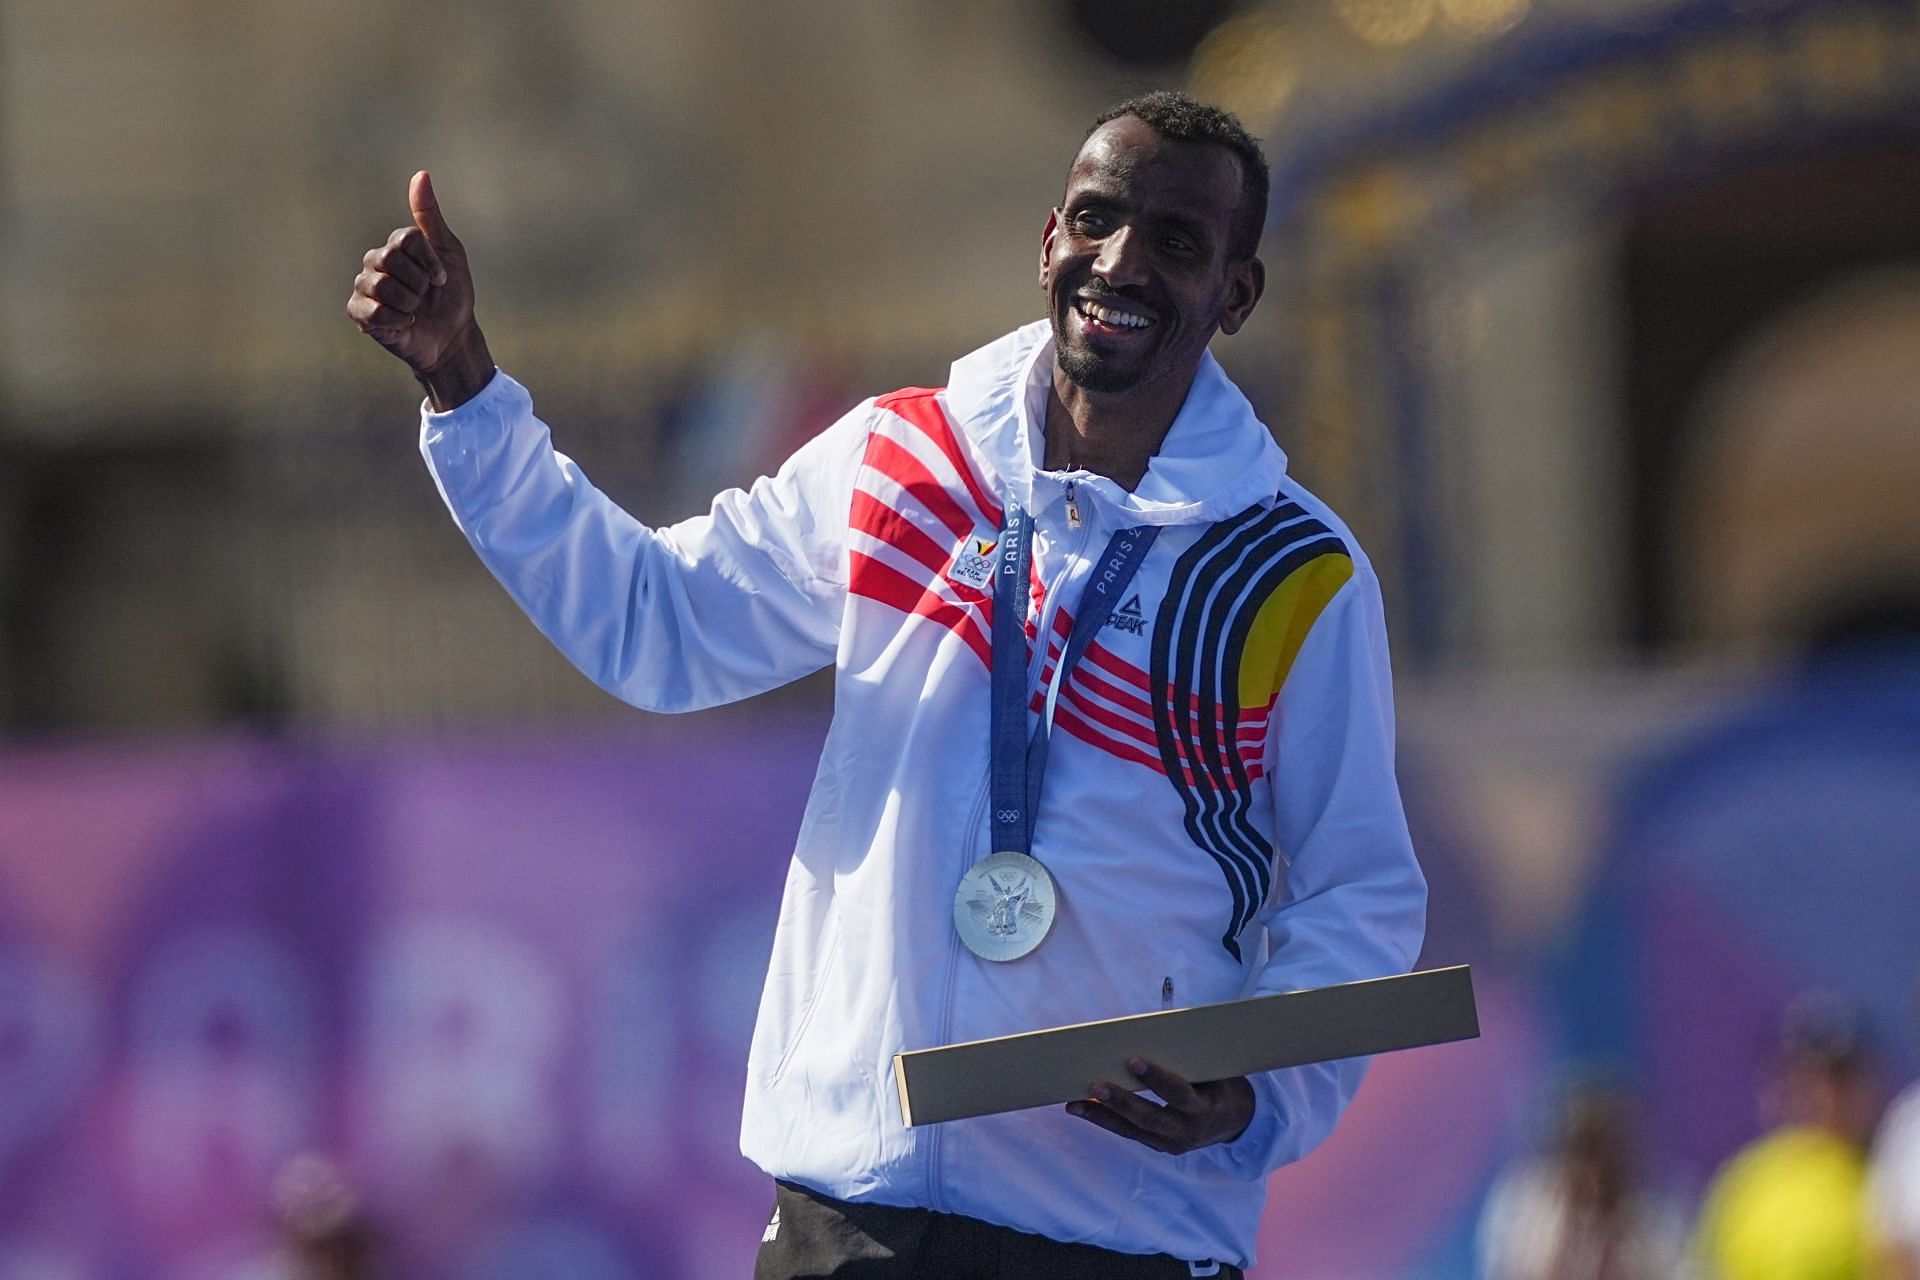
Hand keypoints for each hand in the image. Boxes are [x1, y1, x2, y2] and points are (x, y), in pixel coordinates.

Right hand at [347, 170, 493, 409]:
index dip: (430, 262)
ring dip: (410, 302)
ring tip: (415, 310)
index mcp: (395, 246)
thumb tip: (421, 174)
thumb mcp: (450, 252)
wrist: (452, 337)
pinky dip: (397, 320)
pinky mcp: (360, 313)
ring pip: (382, 286)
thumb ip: (430, 216)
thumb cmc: (452, 295)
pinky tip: (404, 323)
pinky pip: (373, 310)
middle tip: (426, 295)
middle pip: (391, 259)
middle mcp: (375, 262)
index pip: (406, 239)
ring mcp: (365, 287)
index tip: (442, 278)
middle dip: (419, 283)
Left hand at [1067, 1058, 1254, 1154]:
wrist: (1236, 1121)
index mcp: (1205, 1109)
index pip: (1178, 1094)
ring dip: (1101, 1116)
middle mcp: (1187, 1131)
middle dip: (1121, 1102)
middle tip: (1095, 1086)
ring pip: (1132, 1130)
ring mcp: (1171, 1144)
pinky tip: (1083, 1109)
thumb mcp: (1215, 1071)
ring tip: (1074, 1104)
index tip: (1134, 1060)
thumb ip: (1188, 1061)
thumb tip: (1152, 1034)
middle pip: (1150, 1118)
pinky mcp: (1158, 1146)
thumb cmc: (1220, 1083)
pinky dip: (1105, 1121)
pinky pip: (1129, 1133)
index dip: (1157, 1078)